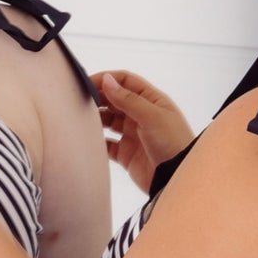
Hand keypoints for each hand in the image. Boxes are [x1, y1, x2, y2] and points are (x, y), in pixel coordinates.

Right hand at [92, 70, 195, 194]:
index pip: (125, 81)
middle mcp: (141, 115)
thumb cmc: (173, 143)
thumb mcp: (152, 116)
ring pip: (109, 120)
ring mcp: (133, 134)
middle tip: (81, 100)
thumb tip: (107, 80)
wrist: (176, 178)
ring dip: (97, 118)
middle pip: (115, 99)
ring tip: (83, 118)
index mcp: (151, 101)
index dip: (107, 79)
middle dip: (99, 97)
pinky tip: (89, 138)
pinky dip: (97, 141)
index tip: (88, 82)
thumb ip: (128, 99)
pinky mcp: (126, 154)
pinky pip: (107, 144)